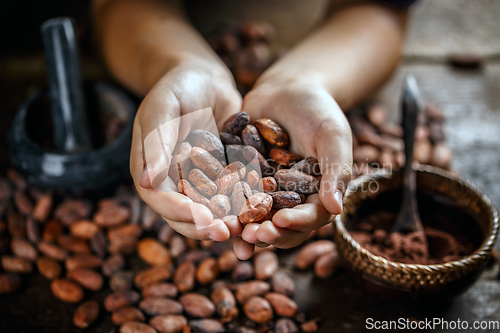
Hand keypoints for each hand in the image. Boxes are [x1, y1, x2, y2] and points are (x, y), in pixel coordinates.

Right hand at [130, 61, 242, 240]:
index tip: (205, 220)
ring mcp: (199, 182)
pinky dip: (245, 208)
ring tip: (249, 231)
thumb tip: (147, 181)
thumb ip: (156, 141)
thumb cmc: (178, 85)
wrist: (205, 78)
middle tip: (231, 233)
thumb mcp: (163, 107)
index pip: (161, 199)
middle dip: (207, 226)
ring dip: (228, 224)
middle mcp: (173, 182)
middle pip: (186, 214)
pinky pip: (232, 197)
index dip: (182, 212)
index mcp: (151, 170)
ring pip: (211, 211)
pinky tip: (263, 215)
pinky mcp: (222, 177)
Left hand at [233, 80, 352, 258]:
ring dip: (242, 227)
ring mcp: (263, 190)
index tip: (281, 222)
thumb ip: (337, 171)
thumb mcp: (333, 136)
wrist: (287, 88)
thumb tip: (336, 209)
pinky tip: (208, 208)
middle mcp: (289, 199)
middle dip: (267, 232)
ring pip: (253, 216)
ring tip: (229, 231)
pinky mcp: (241, 178)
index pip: (310, 217)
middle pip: (279, 225)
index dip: (297, 223)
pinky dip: (221, 203)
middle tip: (251, 236)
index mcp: (316, 195)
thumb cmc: (319, 110)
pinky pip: (230, 194)